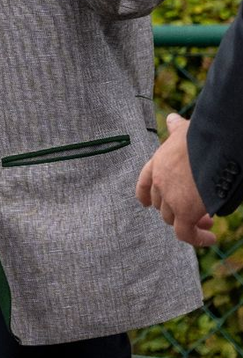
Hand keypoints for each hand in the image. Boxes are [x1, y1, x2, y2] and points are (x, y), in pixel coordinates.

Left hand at [135, 113, 215, 247]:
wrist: (212, 145)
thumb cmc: (200, 135)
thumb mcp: (184, 131)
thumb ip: (176, 129)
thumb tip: (172, 118)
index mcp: (157, 163)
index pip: (144, 183)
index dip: (145, 195)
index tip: (146, 204)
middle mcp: (160, 181)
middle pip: (161, 204)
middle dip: (176, 209)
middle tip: (198, 213)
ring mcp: (170, 197)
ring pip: (172, 219)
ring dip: (189, 222)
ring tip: (207, 222)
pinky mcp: (185, 212)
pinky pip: (186, 234)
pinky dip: (197, 239)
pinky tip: (210, 238)